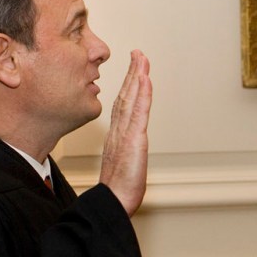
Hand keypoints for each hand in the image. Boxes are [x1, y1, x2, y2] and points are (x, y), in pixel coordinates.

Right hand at [99, 50, 151, 215]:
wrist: (112, 202)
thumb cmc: (117, 191)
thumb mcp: (121, 167)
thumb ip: (123, 155)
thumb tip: (125, 154)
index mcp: (116, 136)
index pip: (123, 105)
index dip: (127, 86)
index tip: (133, 70)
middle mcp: (119, 131)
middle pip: (126, 95)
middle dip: (132, 73)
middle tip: (138, 54)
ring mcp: (125, 134)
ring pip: (131, 99)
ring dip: (137, 76)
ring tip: (141, 58)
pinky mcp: (133, 140)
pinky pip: (139, 112)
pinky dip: (142, 94)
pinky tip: (145, 79)